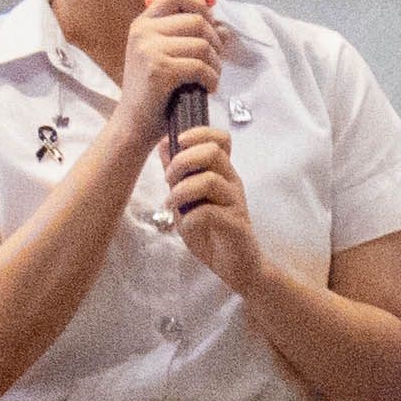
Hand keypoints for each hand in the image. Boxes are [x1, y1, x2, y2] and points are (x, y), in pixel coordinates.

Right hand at [125, 0, 225, 123]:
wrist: (134, 125)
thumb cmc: (154, 92)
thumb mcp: (167, 57)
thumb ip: (191, 38)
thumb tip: (224, 27)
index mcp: (143, 24)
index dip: (198, 2)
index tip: (211, 21)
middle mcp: (143, 31)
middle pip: (197, 20)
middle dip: (215, 41)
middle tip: (214, 61)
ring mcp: (148, 49)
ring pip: (202, 43)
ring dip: (215, 63)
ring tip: (210, 78)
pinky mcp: (159, 69)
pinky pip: (200, 66)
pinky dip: (211, 79)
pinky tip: (207, 88)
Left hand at [164, 123, 269, 292]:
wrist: (236, 266)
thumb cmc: (212, 232)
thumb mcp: (187, 200)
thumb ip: (178, 175)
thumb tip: (164, 145)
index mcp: (222, 173)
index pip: (220, 138)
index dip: (198, 133)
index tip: (177, 143)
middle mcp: (232, 182)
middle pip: (213, 151)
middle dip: (183, 161)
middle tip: (169, 179)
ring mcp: (235, 203)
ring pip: (210, 180)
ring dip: (182, 190)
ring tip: (172, 204)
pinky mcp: (236, 225)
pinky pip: (209, 212)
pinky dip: (190, 218)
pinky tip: (186, 226)